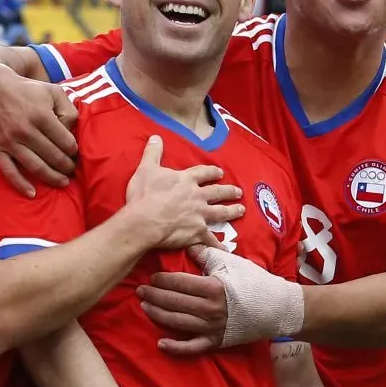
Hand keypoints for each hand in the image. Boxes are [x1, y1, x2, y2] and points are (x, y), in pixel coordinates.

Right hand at [0, 63, 78, 196]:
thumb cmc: (28, 91)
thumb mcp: (54, 92)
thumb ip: (69, 110)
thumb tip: (72, 132)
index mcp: (42, 115)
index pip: (66, 142)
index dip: (74, 151)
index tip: (75, 153)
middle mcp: (25, 129)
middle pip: (53, 156)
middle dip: (66, 166)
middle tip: (72, 170)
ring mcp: (9, 141)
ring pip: (35, 166)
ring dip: (52, 177)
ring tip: (62, 182)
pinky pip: (8, 171)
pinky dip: (20, 184)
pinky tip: (32, 193)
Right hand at [125, 136, 245, 248]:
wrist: (144, 220)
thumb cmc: (144, 195)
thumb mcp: (147, 168)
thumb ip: (153, 152)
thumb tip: (156, 136)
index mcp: (186, 180)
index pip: (204, 173)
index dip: (212, 172)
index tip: (220, 172)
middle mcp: (197, 196)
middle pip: (218, 192)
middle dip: (229, 191)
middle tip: (238, 191)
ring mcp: (200, 214)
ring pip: (221, 212)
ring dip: (232, 211)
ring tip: (241, 210)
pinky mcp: (197, 231)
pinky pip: (211, 240)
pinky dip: (219, 245)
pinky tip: (227, 249)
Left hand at [137, 246, 303, 354]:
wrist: (277, 307)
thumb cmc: (254, 282)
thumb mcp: (232, 263)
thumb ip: (207, 253)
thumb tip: (187, 242)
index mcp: (213, 287)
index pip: (179, 283)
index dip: (162, 280)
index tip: (152, 276)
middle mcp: (209, 309)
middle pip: (174, 303)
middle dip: (154, 296)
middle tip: (140, 291)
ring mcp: (212, 328)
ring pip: (177, 323)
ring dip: (158, 315)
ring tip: (145, 307)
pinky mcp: (216, 341)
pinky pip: (192, 348)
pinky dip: (175, 347)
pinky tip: (160, 343)